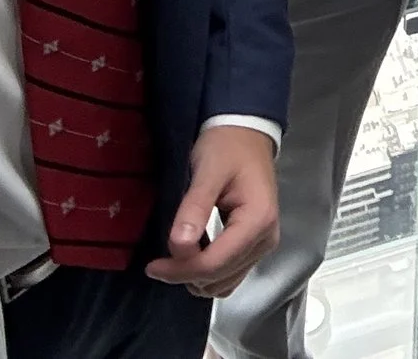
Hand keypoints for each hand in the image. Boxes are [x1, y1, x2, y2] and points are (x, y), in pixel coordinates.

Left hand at [143, 124, 279, 296]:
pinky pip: (229, 275)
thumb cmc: (226, 147)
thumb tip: (179, 246)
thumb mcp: (208, 171)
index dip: (181, 270)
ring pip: (224, 283)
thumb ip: (195, 208)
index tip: (152, 266)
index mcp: (258, 221)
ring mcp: (263, 245)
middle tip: (157, 263)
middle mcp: (266, 239)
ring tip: (173, 259)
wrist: (246, 134)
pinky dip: (207, 273)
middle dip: (185, 274)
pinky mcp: (255, 246)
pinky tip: (191, 255)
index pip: (216, 263)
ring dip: (196, 277)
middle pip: (220, 277)